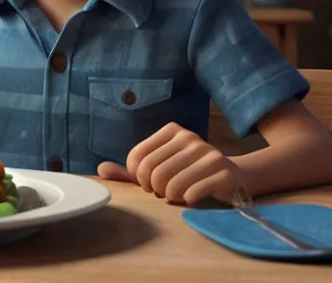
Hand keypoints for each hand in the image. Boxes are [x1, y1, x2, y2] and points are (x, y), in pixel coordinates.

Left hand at [96, 122, 241, 204]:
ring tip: (177, 194)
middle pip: (152, 172)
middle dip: (154, 189)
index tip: (148, 184)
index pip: (138, 158)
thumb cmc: (188, 174)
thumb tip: (100, 169)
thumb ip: (130, 172)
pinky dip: (187, 201)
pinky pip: (191, 193)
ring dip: (170, 197)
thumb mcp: (158, 170)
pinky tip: (193, 197)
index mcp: (172, 130)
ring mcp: (208, 153)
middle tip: (163, 192)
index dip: (138, 178)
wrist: (231, 178)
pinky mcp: (222, 172)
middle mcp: (190, 138)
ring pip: (170, 184)